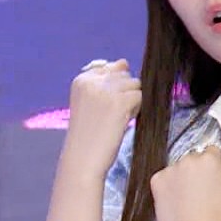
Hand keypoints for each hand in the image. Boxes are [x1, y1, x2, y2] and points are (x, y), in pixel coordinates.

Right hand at [62, 59, 141, 179]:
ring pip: (135, 85)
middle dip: (124, 94)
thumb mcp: (91, 101)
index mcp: (81, 79)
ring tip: (115, 118)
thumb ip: (106, 80)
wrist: (82, 159)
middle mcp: (92, 81)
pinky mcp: (119, 101)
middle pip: (125, 76)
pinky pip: (140, 96)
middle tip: (109, 115)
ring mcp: (105, 90)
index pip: (112, 68)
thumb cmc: (89, 133)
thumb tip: (123, 62)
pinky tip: (121, 122)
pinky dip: (136, 110)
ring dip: (132, 101)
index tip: (102, 107)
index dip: (114, 88)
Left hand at [151, 145, 220, 220]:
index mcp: (208, 158)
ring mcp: (169, 170)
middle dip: (201, 170)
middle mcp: (187, 160)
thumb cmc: (218, 215)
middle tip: (205, 192)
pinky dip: (172, 186)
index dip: (218, 167)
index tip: (217, 182)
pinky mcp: (156, 182)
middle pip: (196, 159)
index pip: (214, 152)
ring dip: (186, 177)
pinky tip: (179, 200)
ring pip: (181, 168)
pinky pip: (167, 178)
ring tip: (191, 199)